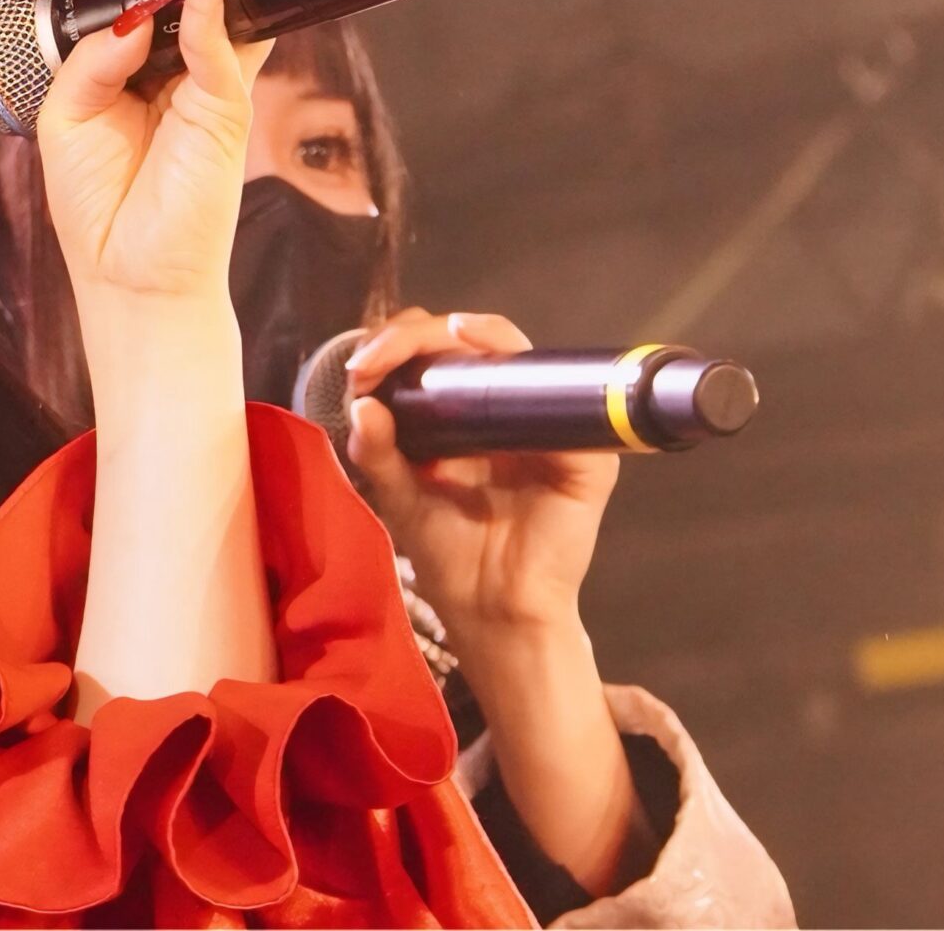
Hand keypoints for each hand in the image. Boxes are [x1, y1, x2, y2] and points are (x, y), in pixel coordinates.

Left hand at [36, 0, 271, 307]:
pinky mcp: (224, 105)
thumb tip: (132, 11)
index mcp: (121, 61)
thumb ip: (91, 58)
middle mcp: (164, 61)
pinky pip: (221, 38)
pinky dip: (213, 1)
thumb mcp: (66, 120)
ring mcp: (200, 79)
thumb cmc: (98, 209)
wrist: (131, 280)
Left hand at [340, 308, 620, 634]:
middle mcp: (508, 408)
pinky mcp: (584, 454)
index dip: (396, 345)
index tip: (359, 367)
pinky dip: (528, 374)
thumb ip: (378, 452)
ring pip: (516, 353)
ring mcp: (548, 425)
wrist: (490, 609)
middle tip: (375, 359)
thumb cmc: (449, 552)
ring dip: (464, 337)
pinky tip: (488, 363)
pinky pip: (567, 401)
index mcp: (465, 412)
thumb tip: (361, 402)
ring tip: (418, 347)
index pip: (436, 354)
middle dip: (415, 335)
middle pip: (471, 340)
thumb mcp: (399, 496)